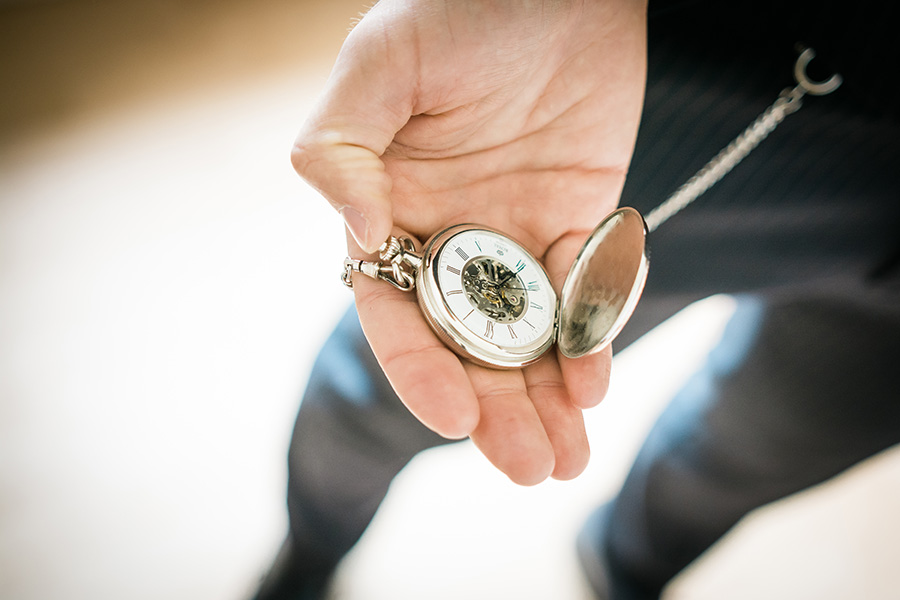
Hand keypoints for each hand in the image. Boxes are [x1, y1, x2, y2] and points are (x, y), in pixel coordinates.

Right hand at [293, 0, 646, 483]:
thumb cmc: (461, 5)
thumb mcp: (382, 61)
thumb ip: (342, 147)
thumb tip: (360, 235)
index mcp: (392, 209)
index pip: (396, 312)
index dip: (419, 369)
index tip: (452, 419)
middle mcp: (451, 235)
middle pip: (467, 344)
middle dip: (496, 411)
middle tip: (530, 469)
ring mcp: (518, 233)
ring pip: (528, 336)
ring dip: (547, 399)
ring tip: (567, 461)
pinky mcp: (580, 220)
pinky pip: (586, 294)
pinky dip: (592, 337)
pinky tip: (595, 379)